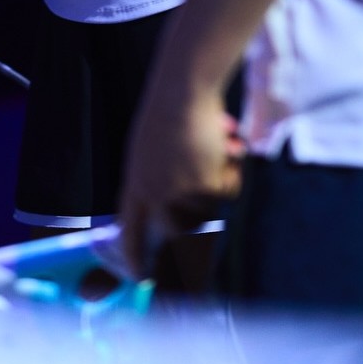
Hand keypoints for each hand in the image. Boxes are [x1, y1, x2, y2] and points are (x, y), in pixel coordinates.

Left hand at [119, 83, 244, 277]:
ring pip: (209, 206)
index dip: (135, 255)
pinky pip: (228, 189)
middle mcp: (154, 191)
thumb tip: (180, 218)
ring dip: (218, 181)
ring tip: (216, 147)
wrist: (184, 87)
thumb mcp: (151, 148)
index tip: (142, 276)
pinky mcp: (205, 182)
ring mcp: (180, 188)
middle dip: (199, 223)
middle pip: (178, 229)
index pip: (130, 229)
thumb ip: (157, 179)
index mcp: (135, 181)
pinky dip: (232, 168)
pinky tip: (227, 142)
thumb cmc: (171, 109)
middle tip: (213, 214)